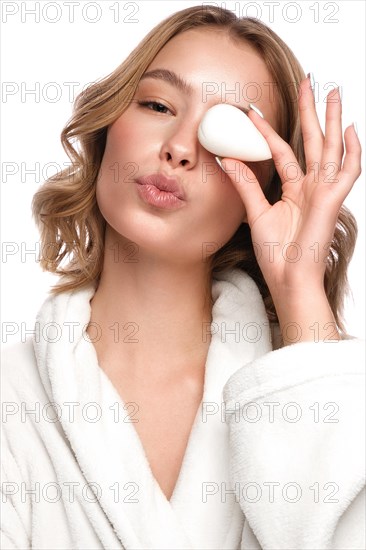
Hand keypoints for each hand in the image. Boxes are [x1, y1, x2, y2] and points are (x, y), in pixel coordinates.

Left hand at [219, 75, 360, 342]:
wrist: (288, 278)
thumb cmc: (276, 254)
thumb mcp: (255, 213)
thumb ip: (245, 184)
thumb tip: (226, 158)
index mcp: (295, 190)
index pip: (282, 152)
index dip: (269, 131)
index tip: (253, 112)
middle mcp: (312, 187)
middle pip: (312, 140)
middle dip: (311, 111)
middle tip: (309, 81)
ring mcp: (324, 192)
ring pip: (331, 147)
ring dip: (332, 120)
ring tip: (332, 92)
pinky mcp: (333, 200)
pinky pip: (348, 171)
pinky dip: (353, 151)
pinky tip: (351, 129)